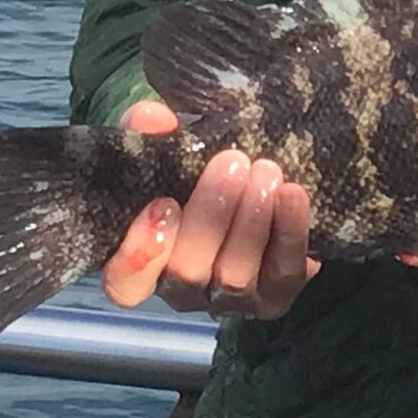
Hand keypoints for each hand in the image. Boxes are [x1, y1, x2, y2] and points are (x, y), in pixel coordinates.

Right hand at [100, 99, 322, 318]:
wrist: (258, 186)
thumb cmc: (197, 170)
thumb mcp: (170, 146)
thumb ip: (152, 132)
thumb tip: (153, 118)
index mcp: (143, 262)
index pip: (124, 284)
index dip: (139, 255)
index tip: (164, 204)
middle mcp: (181, 290)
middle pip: (187, 272)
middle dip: (210, 216)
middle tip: (232, 161)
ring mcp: (229, 300)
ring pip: (234, 275)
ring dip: (250, 220)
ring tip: (265, 171)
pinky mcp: (275, 295)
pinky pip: (283, 272)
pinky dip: (289, 232)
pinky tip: (292, 194)